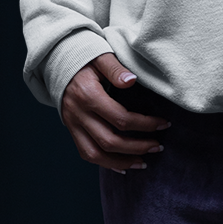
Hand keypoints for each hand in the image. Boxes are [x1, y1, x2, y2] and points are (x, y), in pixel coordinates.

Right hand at [60, 53, 168, 171]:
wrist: (59, 61)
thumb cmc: (86, 58)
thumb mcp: (101, 56)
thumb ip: (116, 68)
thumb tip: (131, 81)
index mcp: (88, 95)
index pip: (120, 118)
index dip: (145, 125)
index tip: (164, 124)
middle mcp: (78, 114)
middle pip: (109, 141)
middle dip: (137, 147)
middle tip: (157, 146)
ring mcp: (73, 124)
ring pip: (96, 154)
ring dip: (122, 161)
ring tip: (144, 162)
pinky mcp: (72, 130)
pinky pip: (86, 154)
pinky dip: (106, 164)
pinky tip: (124, 167)